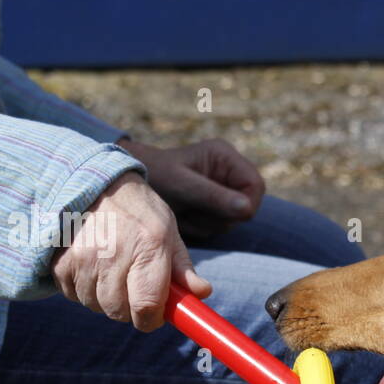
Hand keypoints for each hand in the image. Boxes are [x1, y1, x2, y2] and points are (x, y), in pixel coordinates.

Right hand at [50, 172, 211, 330]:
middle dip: (130, 309)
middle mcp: (114, 253)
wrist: (92, 184)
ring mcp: (83, 258)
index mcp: (149, 246)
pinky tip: (93, 268)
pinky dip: (84, 289)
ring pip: (96, 305)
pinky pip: (74, 295)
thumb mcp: (168, 232)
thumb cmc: (139, 212)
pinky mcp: (60, 261)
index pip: (147, 305)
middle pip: (119, 311)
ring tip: (112, 273)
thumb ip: (182, 268)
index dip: (151, 320)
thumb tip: (202, 293)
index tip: (154, 316)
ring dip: (105, 300)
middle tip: (133, 289)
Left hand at [118, 138, 265, 240]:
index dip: (247, 204)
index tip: (226, 215)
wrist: (127, 184)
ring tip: (183, 213)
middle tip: (193, 212)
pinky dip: (202, 227)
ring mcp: (221, 189)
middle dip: (221, 215)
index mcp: (224, 157)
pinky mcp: (212, 204)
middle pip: (247, 205)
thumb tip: (247, 209)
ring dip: (208, 223)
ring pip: (232, 218)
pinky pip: (219, 224)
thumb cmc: (153, 176)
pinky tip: (183, 217)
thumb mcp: (182, 186)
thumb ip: (214, 196)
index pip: (256, 185)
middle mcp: (227, 171)